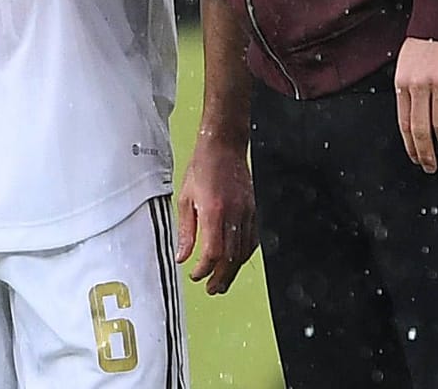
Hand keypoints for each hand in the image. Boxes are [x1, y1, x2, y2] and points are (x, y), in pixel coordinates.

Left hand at [175, 131, 257, 293]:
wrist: (224, 147)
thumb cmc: (203, 168)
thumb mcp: (185, 198)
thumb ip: (185, 230)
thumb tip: (182, 256)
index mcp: (214, 211)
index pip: (213, 251)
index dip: (204, 269)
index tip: (195, 275)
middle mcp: (234, 214)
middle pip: (231, 257)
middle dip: (221, 277)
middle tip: (211, 289)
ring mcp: (248, 213)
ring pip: (244, 251)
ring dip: (233, 270)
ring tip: (222, 281)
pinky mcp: (254, 210)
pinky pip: (253, 240)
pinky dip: (244, 255)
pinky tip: (235, 261)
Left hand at [395, 38, 437, 172]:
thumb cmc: (424, 43)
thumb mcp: (405, 65)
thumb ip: (407, 90)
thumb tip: (410, 120)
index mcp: (403, 84)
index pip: (404, 123)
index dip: (411, 145)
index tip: (417, 159)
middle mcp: (419, 86)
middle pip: (421, 129)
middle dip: (426, 152)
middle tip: (432, 168)